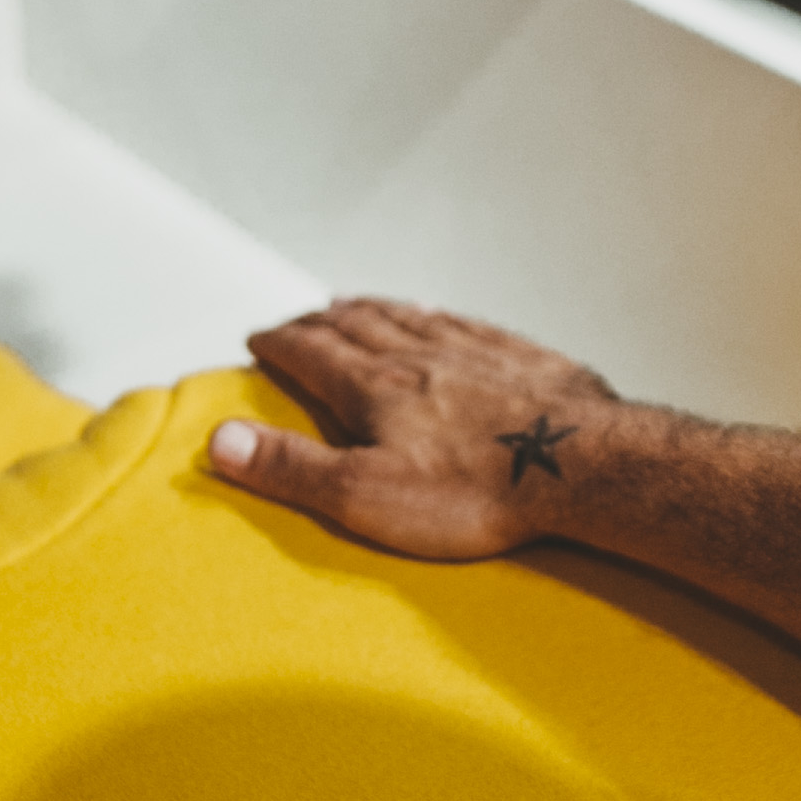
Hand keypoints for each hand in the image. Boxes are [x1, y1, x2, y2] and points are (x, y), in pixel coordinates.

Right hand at [213, 298, 630, 558]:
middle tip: (300, 318)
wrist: (579, 464)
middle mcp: (418, 355)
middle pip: (358, 326)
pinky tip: (435, 315)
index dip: (281, 344)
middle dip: (320, 321)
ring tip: (353, 304)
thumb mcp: (364, 495)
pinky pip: (461, 323)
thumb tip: (221, 440)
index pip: (312, 354)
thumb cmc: (473, 490)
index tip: (259, 337)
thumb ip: (291, 467)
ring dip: (372, 309)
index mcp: (375, 388)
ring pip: (408, 317)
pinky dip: (432, 314)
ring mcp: (471, 351)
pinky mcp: (517, 358)